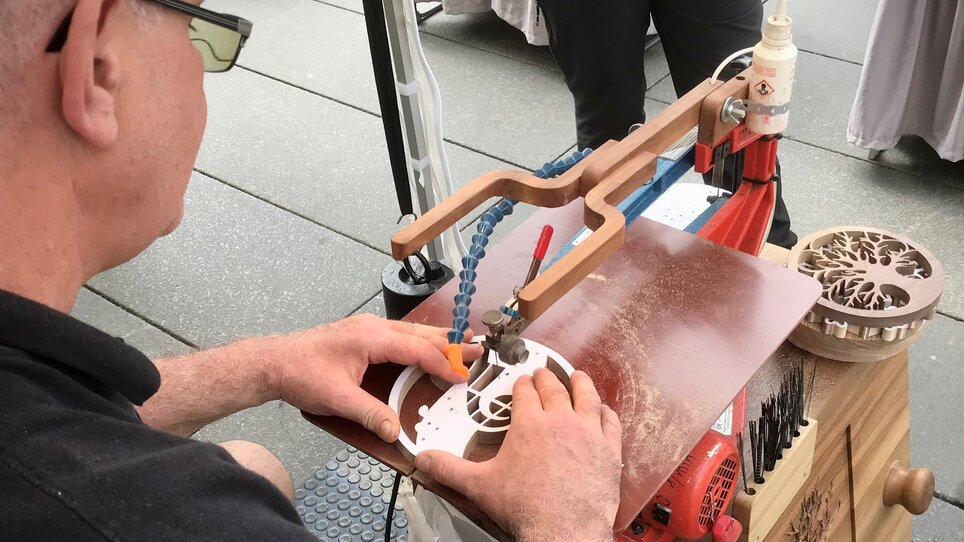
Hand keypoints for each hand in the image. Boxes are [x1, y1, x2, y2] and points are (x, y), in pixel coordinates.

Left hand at [266, 314, 483, 441]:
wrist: (273, 361)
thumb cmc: (301, 374)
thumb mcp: (337, 399)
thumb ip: (370, 415)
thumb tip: (395, 433)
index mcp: (371, 338)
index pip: (417, 350)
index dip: (442, 363)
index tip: (461, 375)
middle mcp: (372, 327)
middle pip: (420, 334)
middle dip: (450, 343)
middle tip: (477, 350)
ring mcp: (367, 327)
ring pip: (411, 331)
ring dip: (437, 339)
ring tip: (463, 342)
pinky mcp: (362, 333)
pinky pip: (400, 334)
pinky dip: (420, 340)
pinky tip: (427, 346)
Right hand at [415, 368, 621, 540]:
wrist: (563, 529)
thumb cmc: (524, 506)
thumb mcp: (480, 486)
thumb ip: (449, 469)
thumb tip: (424, 460)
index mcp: (529, 424)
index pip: (526, 393)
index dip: (523, 385)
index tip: (522, 382)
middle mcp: (560, 420)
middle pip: (554, 389)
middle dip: (547, 379)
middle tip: (543, 374)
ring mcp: (588, 433)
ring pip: (587, 397)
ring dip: (581, 384)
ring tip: (578, 376)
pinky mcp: (608, 450)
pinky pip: (610, 422)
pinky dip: (606, 413)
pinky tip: (604, 410)